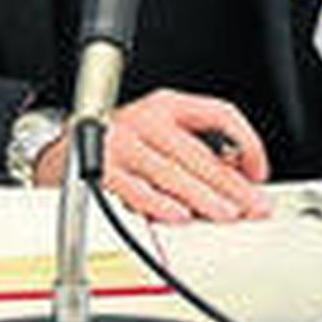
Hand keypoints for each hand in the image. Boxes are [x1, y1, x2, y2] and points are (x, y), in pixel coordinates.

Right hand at [36, 88, 271, 223]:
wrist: (63, 149)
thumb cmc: (121, 144)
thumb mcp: (160, 132)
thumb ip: (194, 149)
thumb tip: (236, 182)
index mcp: (168, 105)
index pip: (219, 113)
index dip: (245, 140)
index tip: (258, 170)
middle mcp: (147, 119)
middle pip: (198, 151)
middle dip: (231, 183)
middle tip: (253, 204)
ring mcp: (123, 142)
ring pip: (171, 171)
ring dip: (203, 196)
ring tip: (227, 214)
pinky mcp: (101, 167)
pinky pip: (135, 188)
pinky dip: (159, 203)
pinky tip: (179, 215)